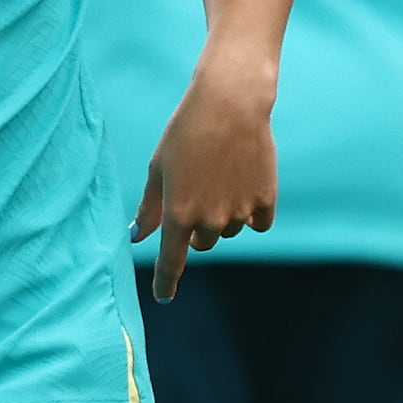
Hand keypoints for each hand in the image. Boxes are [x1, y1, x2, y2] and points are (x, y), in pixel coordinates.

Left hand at [133, 54, 276, 299]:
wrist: (230, 105)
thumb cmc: (186, 133)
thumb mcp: (158, 169)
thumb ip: (149, 209)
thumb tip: (136, 237)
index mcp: (177, 214)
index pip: (171, 263)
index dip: (166, 283)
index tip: (164, 297)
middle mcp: (210, 220)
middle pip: (203, 243)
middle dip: (197, 228)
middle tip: (197, 192)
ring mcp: (240, 212)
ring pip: (230, 230)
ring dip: (224, 215)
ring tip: (220, 176)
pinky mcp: (266, 201)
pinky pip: (258, 222)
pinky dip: (251, 211)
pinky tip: (244, 182)